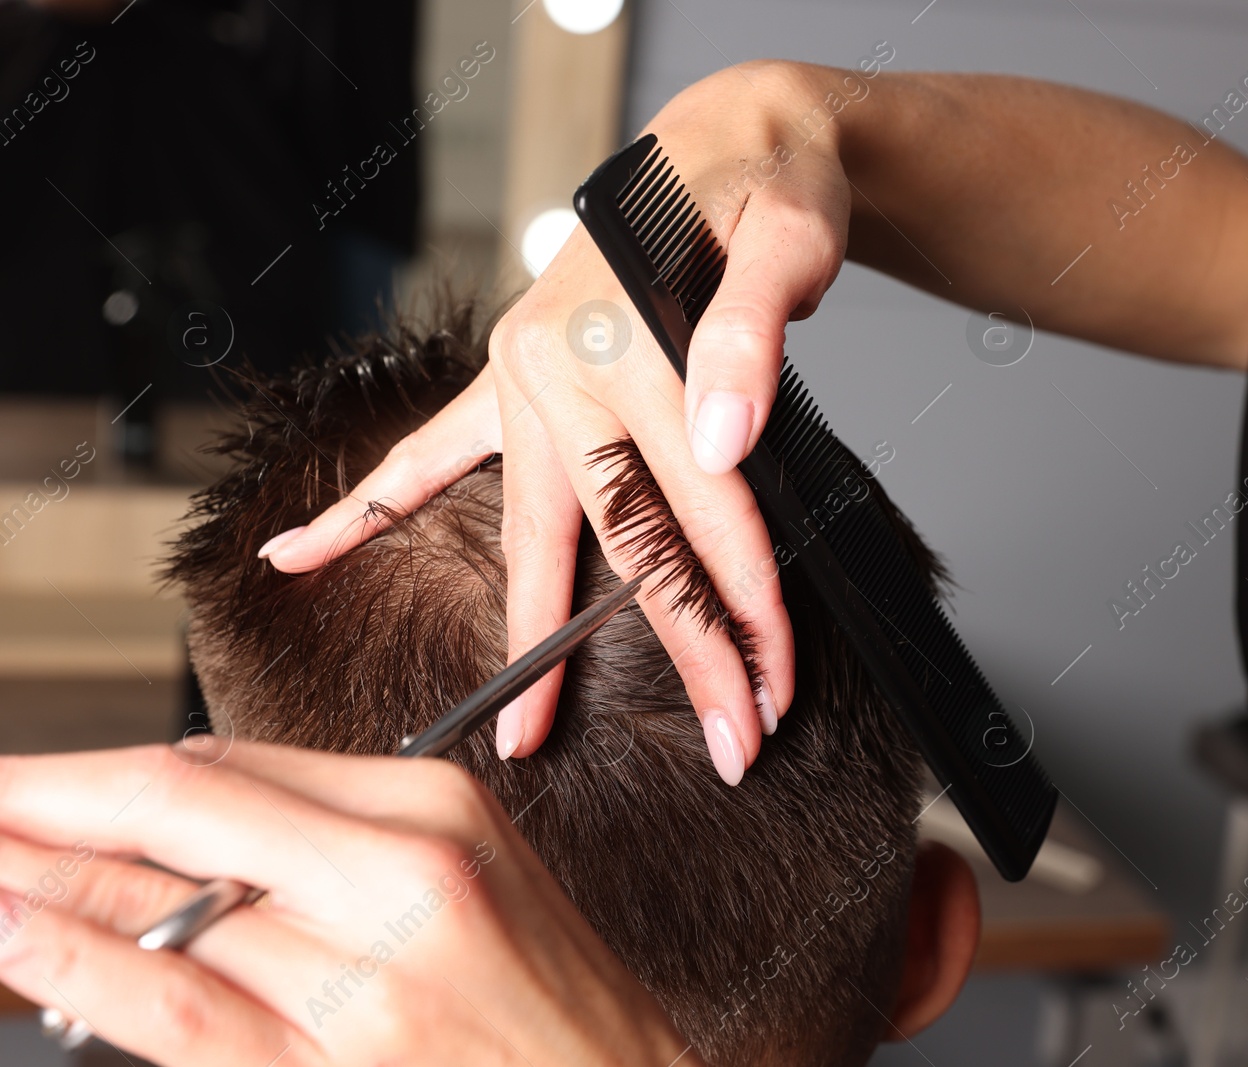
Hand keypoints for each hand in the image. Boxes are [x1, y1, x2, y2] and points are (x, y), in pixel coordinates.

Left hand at [0, 741, 703, 1066]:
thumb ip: (332, 828)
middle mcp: (399, 880)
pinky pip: (178, 1007)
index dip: (94, 769)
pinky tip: (13, 927)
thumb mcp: (470, 871)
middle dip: (42, 801)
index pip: (226, 768)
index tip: (24, 774)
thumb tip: (188, 798)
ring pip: (160, 908)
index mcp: (433, 812)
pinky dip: (78, 964)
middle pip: (181, 815)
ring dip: (33, 877)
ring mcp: (363, 985)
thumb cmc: (550, 1004)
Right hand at [258, 61, 853, 782]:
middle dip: (686, 651)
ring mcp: (525, 377)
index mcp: (635, 340)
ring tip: (517, 734)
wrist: (727, 136)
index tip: (775, 688)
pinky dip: (367, 507)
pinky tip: (297, 555)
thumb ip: (749, 338)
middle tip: (726, 745)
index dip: (747, 601)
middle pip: (629, 541)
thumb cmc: (767, 187)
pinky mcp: (511, 377)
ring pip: (538, 530)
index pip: (705, 502)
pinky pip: (429, 451)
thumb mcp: (788, 237)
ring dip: (535, 637)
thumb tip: (720, 441)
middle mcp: (563, 367)